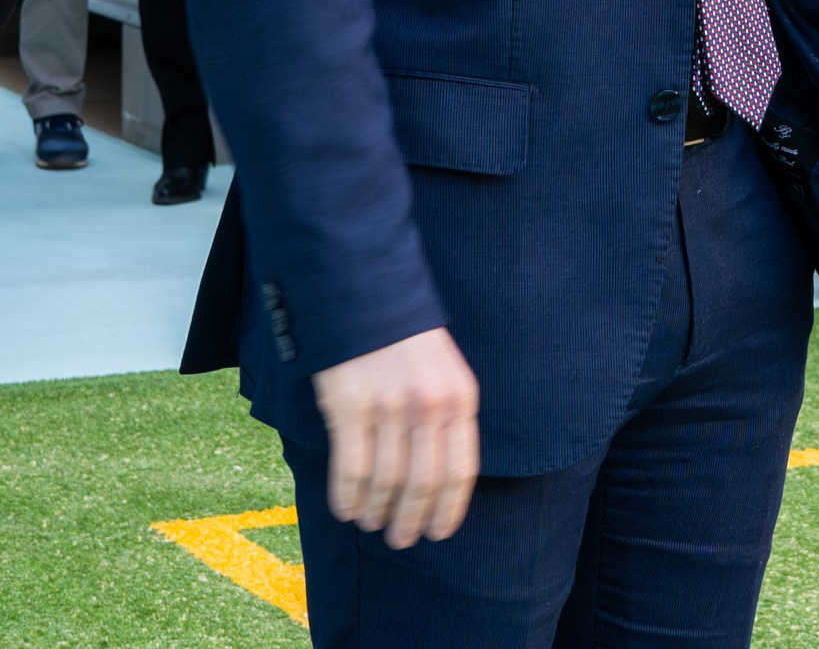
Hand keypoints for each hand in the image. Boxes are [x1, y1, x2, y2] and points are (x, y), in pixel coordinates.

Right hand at [313, 328, 478, 549]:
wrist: (366, 293)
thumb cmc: (406, 339)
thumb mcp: (444, 370)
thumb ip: (448, 417)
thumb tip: (442, 482)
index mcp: (459, 396)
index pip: (460, 470)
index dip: (448, 509)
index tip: (438, 533)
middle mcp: (428, 404)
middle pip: (423, 483)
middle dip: (411, 519)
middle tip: (401, 538)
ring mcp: (388, 405)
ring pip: (386, 481)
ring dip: (377, 510)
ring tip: (371, 520)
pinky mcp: (350, 405)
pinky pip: (351, 468)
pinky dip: (348, 496)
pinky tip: (346, 508)